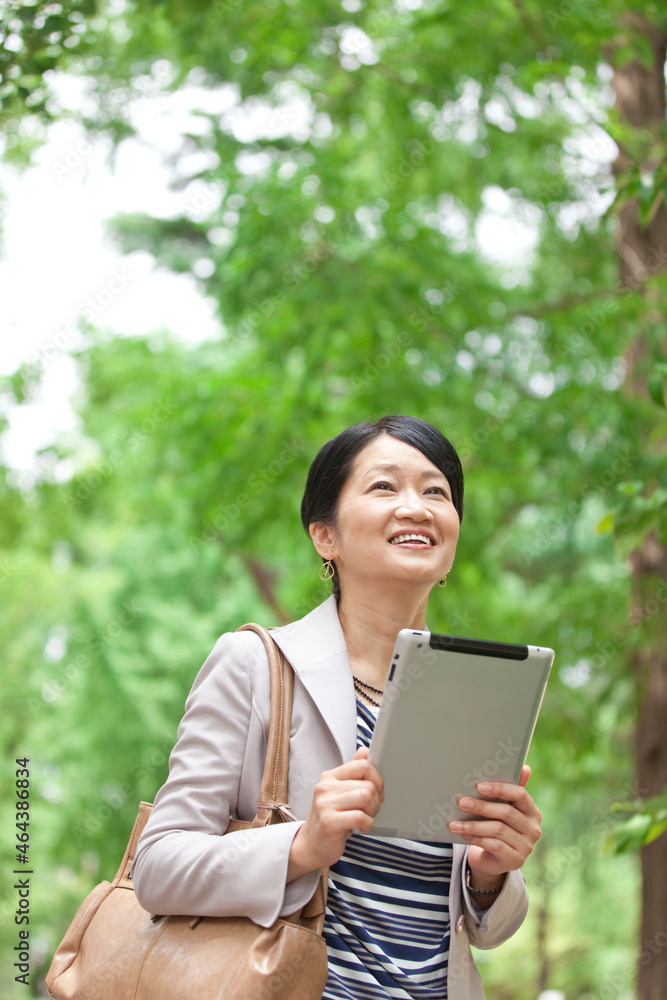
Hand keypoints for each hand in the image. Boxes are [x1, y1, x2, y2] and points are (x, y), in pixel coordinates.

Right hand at [287, 747, 383, 880]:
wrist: (311, 846)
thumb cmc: (329, 818)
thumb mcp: (340, 792)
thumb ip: (352, 772)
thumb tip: (364, 750)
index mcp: (329, 777)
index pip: (362, 765)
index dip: (376, 778)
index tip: (376, 791)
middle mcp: (325, 787)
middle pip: (368, 784)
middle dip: (376, 800)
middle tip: (368, 810)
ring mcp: (325, 804)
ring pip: (366, 797)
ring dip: (372, 812)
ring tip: (364, 818)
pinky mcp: (329, 822)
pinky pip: (361, 817)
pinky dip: (367, 824)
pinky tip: (361, 828)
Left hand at [448, 765, 541, 880]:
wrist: (493, 860)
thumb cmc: (497, 827)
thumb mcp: (503, 809)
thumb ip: (509, 791)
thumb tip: (525, 767)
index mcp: (533, 811)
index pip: (520, 795)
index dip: (500, 789)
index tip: (479, 786)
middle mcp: (533, 829)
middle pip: (506, 813)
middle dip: (481, 806)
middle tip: (461, 802)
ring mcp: (526, 846)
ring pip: (498, 830)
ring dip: (473, 825)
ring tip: (454, 822)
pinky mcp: (516, 860)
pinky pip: (494, 846)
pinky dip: (477, 838)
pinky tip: (464, 834)